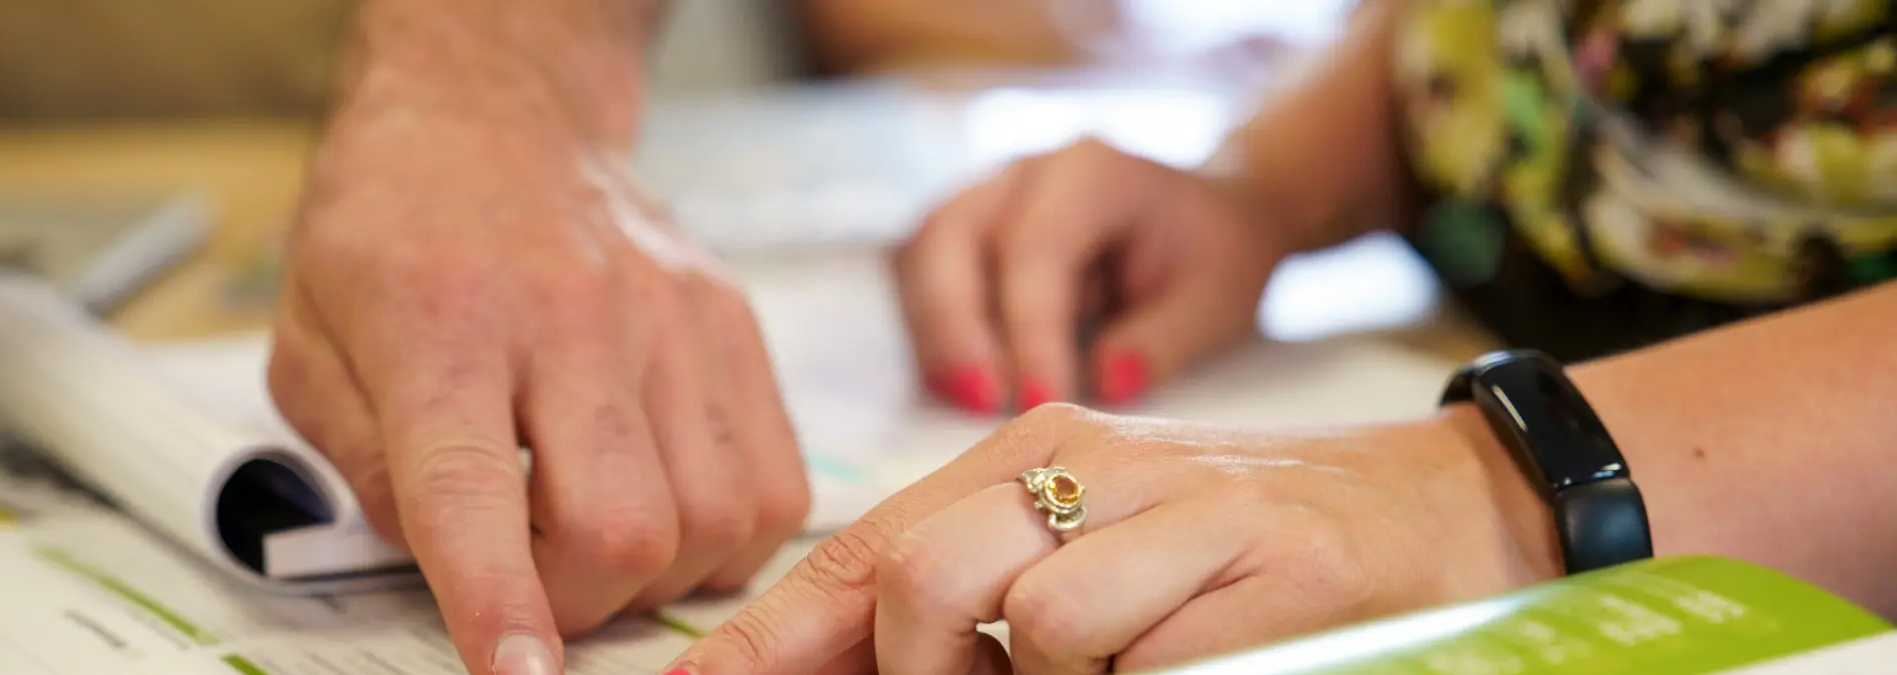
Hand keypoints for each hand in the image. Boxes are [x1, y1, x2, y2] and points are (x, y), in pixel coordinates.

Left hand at [266, 103, 809, 673]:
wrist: (499, 118)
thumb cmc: (399, 228)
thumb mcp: (309, 342)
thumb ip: (361, 465)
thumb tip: (438, 566)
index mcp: (442, 323)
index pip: (474, 491)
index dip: (500, 603)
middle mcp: (573, 318)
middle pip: (623, 528)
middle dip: (583, 608)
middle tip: (541, 588)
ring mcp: (672, 320)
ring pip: (715, 519)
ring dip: (659, 576)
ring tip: (602, 541)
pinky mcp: (735, 328)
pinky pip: (775, 484)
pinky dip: (729, 537)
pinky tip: (673, 511)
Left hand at [669, 403, 1562, 673]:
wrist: (1430, 506)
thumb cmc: (1236, 544)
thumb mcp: (1092, 544)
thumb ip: (975, 598)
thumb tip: (855, 668)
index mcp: (1031, 448)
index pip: (866, 541)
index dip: (774, 631)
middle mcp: (1092, 460)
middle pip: (921, 577)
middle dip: (911, 674)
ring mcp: (1179, 511)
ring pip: (1033, 625)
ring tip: (1108, 667)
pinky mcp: (1264, 568)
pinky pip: (1140, 659)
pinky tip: (1182, 660)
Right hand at [894, 138, 1299, 414]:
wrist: (1212, 216)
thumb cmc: (1215, 253)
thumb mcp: (1217, 300)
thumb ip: (1163, 340)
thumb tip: (1105, 383)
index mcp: (1092, 170)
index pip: (1036, 248)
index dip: (1030, 329)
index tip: (1043, 400)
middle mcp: (1025, 170)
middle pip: (950, 234)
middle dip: (955, 325)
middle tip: (983, 403)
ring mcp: (988, 193)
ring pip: (924, 252)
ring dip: (937, 331)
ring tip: (973, 401)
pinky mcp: (969, 230)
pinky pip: (927, 274)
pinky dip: (937, 330)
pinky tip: (966, 383)